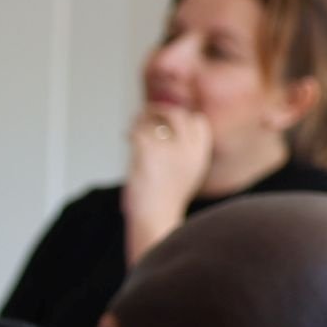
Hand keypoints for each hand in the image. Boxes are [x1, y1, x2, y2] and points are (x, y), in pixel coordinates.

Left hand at [118, 104, 212, 259]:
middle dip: (162, 109)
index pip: (198, 122)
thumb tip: (163, 135)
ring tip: (134, 126)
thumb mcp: (183, 175)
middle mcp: (187, 149)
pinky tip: (126, 138)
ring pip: (153, 121)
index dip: (183, 116)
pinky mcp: (148, 150)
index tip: (170, 119)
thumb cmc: (165, 202)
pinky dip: (130, 132)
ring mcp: (168, 148)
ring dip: (141, 120)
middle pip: (177, 114)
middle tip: (148, 112)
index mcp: (199, 155)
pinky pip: (137, 131)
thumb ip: (180, 155)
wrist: (155, 218)